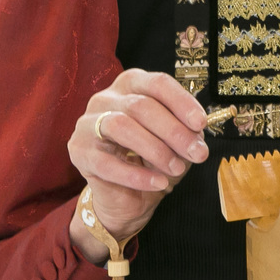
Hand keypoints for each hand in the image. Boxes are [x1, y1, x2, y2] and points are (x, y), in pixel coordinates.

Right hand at [67, 69, 208, 261]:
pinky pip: (107, 163)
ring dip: (155, 149)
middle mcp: (106, 98)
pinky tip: (158, 183)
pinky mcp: (78, 151)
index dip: (182, 102)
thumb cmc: (152, 158)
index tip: (201, 124)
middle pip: (142, 106)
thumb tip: (197, 134)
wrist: (127, 195)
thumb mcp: (175, 141)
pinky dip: (137, 175)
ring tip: (177, 168)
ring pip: (121, 126)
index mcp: (132, 85)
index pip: (158, 84)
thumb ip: (185, 132)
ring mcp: (87, 123)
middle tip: (198, 154)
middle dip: (174, 131)